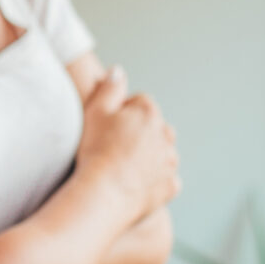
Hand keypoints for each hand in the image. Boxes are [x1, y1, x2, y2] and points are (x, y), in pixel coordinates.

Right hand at [75, 66, 179, 219]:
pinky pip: (166, 179)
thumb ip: (109, 88)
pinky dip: (156, 181)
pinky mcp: (170, 186)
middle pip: (155, 127)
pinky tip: (136, 184)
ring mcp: (170, 162)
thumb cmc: (95, 150)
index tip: (107, 128)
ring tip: (123, 166)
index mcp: (148, 112)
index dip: (121, 114)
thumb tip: (118, 71)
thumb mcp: (95, 111)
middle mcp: (166, 135)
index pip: (139, 103)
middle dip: (140, 133)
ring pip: (163, 153)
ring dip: (150, 156)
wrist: (103, 192)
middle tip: (114, 147)